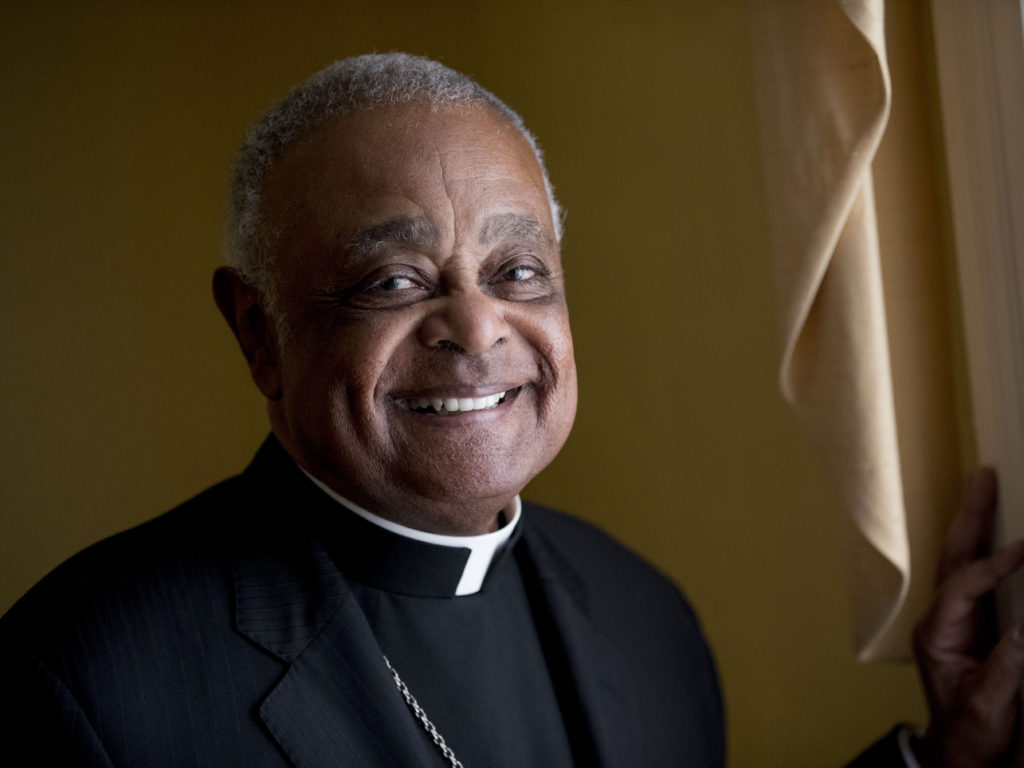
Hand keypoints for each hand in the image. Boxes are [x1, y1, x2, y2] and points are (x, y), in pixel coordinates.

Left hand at [913, 468, 1023, 767]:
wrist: (962, 753)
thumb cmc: (971, 732)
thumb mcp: (990, 703)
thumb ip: (1009, 664)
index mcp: (937, 634)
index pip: (963, 585)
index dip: (993, 565)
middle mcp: (941, 618)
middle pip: (954, 557)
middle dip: (971, 516)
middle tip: (984, 476)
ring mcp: (955, 618)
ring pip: (963, 560)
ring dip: (977, 523)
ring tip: (987, 486)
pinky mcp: (973, 623)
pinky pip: (980, 577)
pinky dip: (991, 550)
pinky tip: (1002, 530)